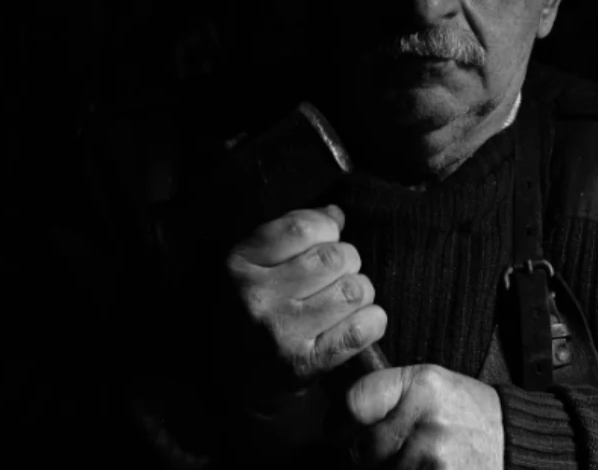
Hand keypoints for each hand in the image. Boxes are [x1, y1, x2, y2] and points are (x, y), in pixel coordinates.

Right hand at [226, 205, 387, 388]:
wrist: (226, 382)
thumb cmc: (248, 312)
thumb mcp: (251, 265)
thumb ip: (290, 232)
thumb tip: (335, 214)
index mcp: (240, 263)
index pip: (304, 227)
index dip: (326, 230)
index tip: (324, 242)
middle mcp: (257, 297)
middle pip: (335, 257)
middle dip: (347, 263)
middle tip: (336, 278)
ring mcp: (280, 333)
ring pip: (354, 290)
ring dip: (359, 293)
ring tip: (344, 301)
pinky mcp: (304, 365)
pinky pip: (360, 330)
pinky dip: (371, 322)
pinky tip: (359, 323)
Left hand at [346, 364, 503, 469]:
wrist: (511, 444)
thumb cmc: (467, 413)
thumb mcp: (434, 384)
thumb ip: (391, 391)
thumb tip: (341, 412)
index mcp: (422, 384)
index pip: (355, 402)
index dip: (343, 419)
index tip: (346, 426)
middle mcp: (426, 418)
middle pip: (361, 446)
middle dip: (361, 453)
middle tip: (376, 451)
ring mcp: (431, 455)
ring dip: (383, 469)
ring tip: (408, 459)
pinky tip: (417, 467)